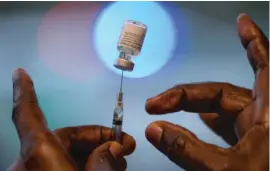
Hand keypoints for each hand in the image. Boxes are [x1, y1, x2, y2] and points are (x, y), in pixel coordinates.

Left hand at [9, 69, 135, 170]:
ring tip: (117, 159)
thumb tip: (113, 148)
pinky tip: (103, 166)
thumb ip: (104, 162)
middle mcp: (31, 165)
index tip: (20, 74)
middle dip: (97, 137)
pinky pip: (61, 163)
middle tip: (121, 145)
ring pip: (65, 152)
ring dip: (94, 152)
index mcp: (39, 158)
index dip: (25, 92)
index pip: (27, 115)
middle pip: (64, 136)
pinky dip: (82, 161)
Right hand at [145, 14, 267, 170]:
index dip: (251, 40)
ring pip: (220, 110)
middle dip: (185, 95)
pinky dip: (205, 123)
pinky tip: (191, 122)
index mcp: (269, 114)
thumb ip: (187, 150)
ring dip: (193, 109)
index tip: (242, 22)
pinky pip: (224, 126)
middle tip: (158, 103)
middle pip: (220, 93)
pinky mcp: (251, 145)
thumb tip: (156, 130)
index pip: (262, 64)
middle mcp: (264, 117)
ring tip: (167, 107)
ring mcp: (257, 131)